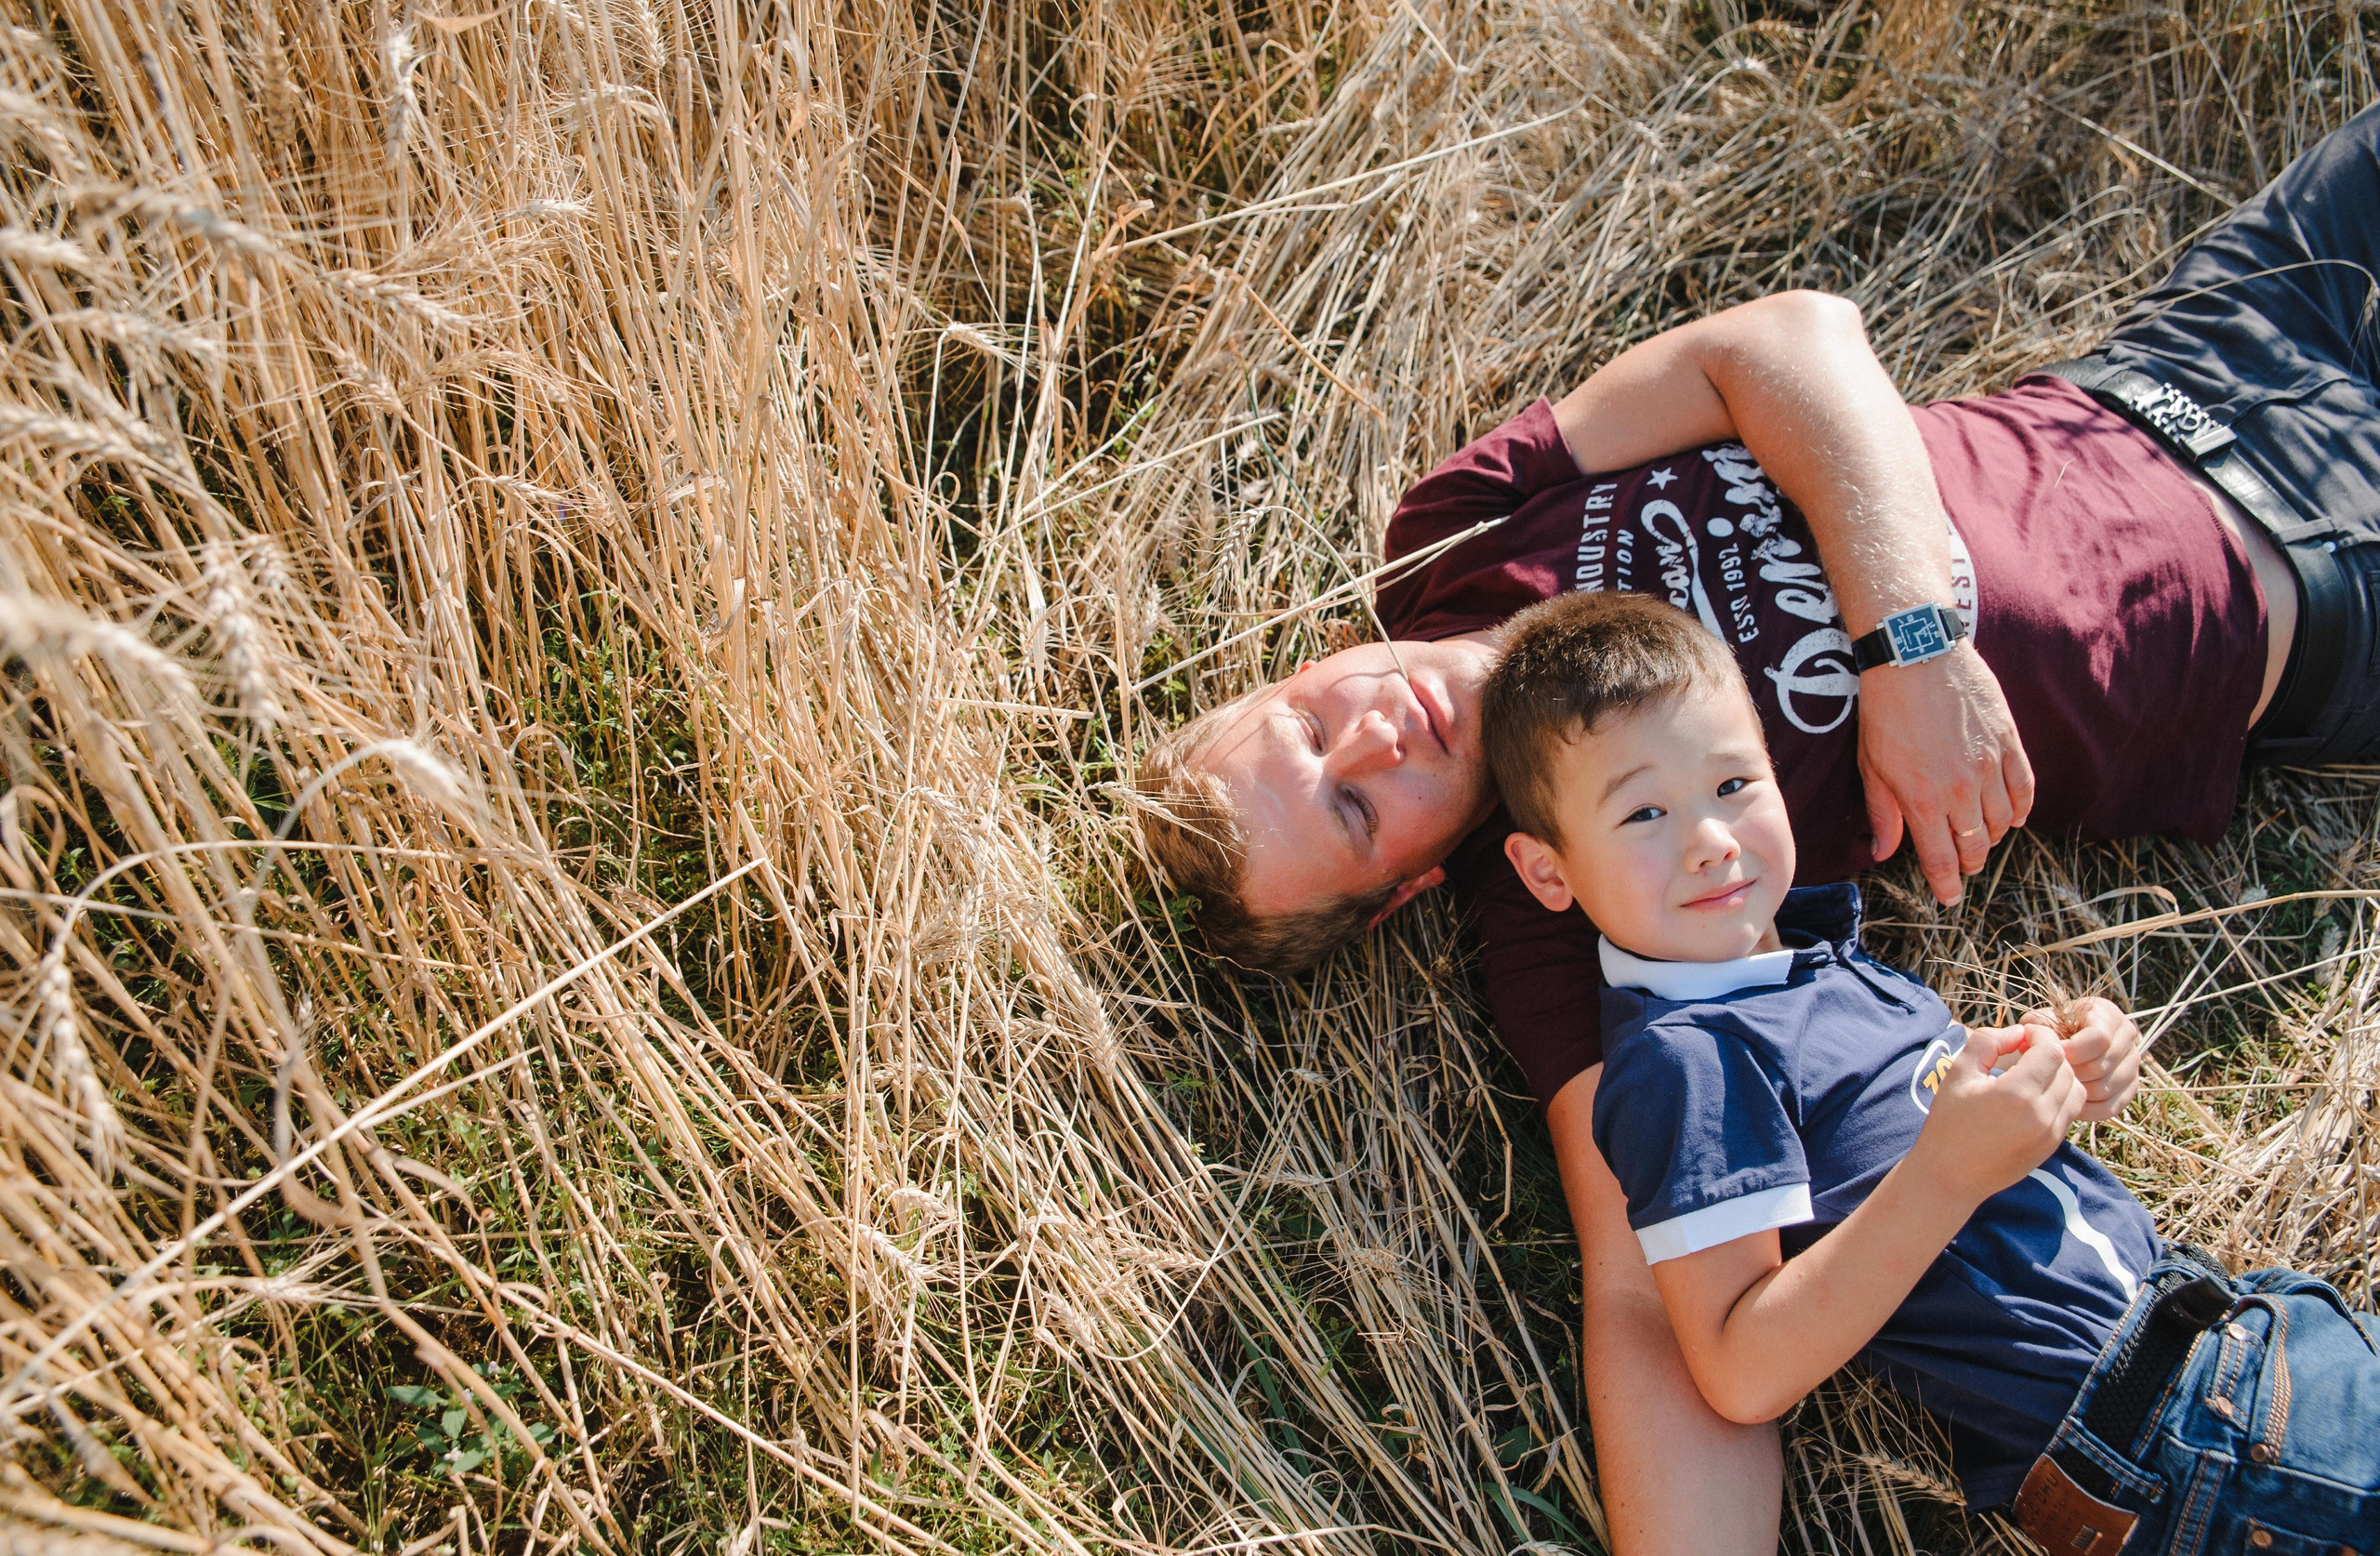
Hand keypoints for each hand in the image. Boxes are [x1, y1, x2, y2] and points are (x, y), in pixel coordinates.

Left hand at [1856, 644, 2035, 905]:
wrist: (1916, 654)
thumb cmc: (1885, 709)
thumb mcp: (1872, 765)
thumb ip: (1882, 813)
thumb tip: (1883, 853)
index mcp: (1921, 798)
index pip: (1941, 858)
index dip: (1946, 884)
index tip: (1949, 898)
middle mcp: (1960, 788)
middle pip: (1975, 845)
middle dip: (1968, 862)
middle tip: (1961, 865)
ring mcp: (1990, 765)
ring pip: (2003, 822)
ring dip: (1992, 838)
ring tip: (1980, 840)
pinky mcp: (2010, 742)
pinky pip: (2025, 789)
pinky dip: (2021, 810)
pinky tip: (2013, 818)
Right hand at [1909, 1024, 2085, 1204]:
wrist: (1951, 1176)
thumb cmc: (1949, 1121)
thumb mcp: (1958, 1073)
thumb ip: (1988, 1042)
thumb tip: (2018, 1032)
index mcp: (2016, 1094)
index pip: (2052, 1051)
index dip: (2040, 1036)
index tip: (2022, 1036)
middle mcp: (2041, 1115)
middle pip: (2067, 1068)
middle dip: (2049, 1053)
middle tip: (2026, 1052)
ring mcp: (2051, 1133)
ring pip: (2076, 1089)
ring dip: (2060, 1074)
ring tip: (2032, 1074)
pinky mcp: (2053, 1145)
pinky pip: (2071, 1110)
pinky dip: (2061, 1096)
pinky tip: (2035, 1095)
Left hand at [2026, 996, 2144, 1123]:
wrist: (2061, 1048)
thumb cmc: (2048, 1031)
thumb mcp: (2041, 1021)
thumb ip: (2037, 1025)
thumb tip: (2035, 1034)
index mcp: (2109, 1014)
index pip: (2099, 1038)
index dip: (2072, 1051)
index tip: (2052, 1055)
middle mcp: (2128, 1036)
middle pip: (2102, 1065)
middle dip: (2072, 1073)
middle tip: (2051, 1076)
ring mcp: (2132, 1063)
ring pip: (2106, 1088)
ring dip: (2077, 1091)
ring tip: (2056, 1089)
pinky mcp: (2130, 1088)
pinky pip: (2111, 1106)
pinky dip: (2087, 1109)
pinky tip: (2067, 1104)